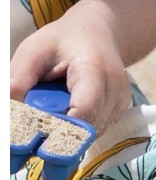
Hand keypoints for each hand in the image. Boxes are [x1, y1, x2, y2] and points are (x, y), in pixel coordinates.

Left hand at [10, 1, 131, 132]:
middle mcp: (115, 90)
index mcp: (95, 70)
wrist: (99, 33)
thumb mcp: (34, 50)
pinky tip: (65, 113)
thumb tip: (8, 112)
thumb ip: (19, 77)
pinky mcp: (119, 112)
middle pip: (87, 129)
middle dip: (57, 136)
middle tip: (31, 133)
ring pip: (90, 135)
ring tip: (49, 113)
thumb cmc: (64, 39)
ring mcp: (120, 103)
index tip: (37, 146)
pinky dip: (76, 129)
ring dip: (65, 133)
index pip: (84, 111)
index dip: (61, 131)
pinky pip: (94, 131)